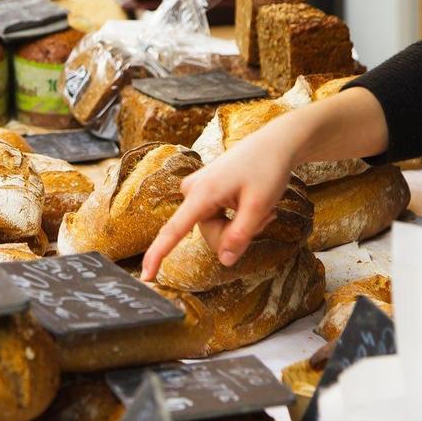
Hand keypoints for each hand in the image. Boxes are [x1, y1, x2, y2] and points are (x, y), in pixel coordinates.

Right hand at [142, 127, 297, 280]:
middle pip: (208, 234)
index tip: (147, 276)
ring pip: (213, 229)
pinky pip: (215, 219)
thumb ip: (240, 236)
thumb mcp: (259, 206)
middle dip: (234, 234)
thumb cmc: (267, 170)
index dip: (158, 255)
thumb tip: (224, 261)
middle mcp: (192, 192)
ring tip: (259, 206)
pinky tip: (250, 203)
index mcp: (201, 194)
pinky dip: (235, 218)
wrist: (273, 144)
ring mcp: (196, 192)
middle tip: (262, 215)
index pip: (173, 231)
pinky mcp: (203, 193)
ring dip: (238, 225)